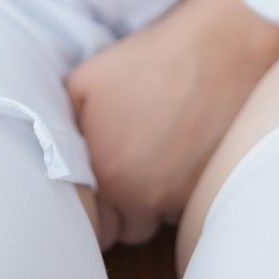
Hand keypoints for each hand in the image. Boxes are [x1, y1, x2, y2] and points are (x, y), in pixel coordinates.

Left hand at [64, 0, 278, 250]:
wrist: (217, 48)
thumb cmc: (151, 58)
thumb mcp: (87, 78)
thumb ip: (65, 120)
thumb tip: (61, 145)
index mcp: (104, 170)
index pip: (93, 222)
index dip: (94, 205)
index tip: (98, 183)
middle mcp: (139, 194)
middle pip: (125, 230)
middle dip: (122, 209)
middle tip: (126, 171)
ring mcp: (177, 195)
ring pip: (157, 219)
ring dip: (152, 201)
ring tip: (155, 159)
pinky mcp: (207, 186)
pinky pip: (185, 205)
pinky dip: (181, 189)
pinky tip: (181, 152)